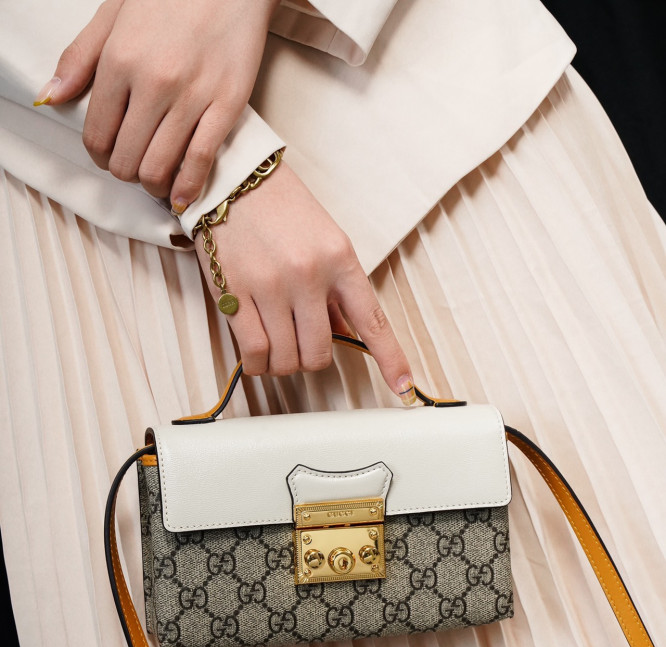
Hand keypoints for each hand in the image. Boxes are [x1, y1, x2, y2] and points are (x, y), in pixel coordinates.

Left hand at [34, 0, 278, 210]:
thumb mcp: (114, 14)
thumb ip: (80, 57)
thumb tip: (51, 97)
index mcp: (120, 59)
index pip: (97, 134)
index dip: (100, 155)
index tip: (110, 155)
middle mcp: (154, 82)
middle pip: (127, 159)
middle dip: (126, 173)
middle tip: (134, 168)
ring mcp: (192, 97)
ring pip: (160, 168)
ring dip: (153, 185)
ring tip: (156, 181)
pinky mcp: (227, 105)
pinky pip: (201, 161)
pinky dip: (188, 188)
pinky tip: (182, 198)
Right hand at [197, 162, 415, 400]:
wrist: (234, 180)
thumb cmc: (283, 211)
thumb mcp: (326, 242)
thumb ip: (336, 291)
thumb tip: (343, 334)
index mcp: (341, 260)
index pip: (373, 322)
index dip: (391, 360)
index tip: (404, 389)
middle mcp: (309, 275)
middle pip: (319, 353)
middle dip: (311, 359)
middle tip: (301, 342)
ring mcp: (271, 287)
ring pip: (287, 358)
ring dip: (283, 363)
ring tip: (277, 343)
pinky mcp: (235, 294)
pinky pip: (253, 353)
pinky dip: (258, 364)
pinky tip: (258, 354)